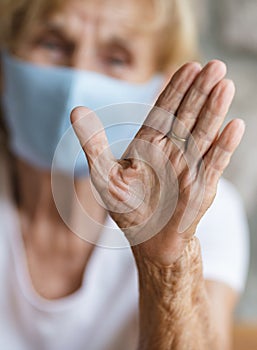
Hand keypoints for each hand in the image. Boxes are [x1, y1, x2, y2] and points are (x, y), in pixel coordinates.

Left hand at [71, 60, 244, 265]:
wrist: (150, 240)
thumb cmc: (127, 208)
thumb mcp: (104, 174)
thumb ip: (93, 142)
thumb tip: (75, 110)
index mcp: (150, 143)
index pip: (165, 110)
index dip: (176, 88)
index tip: (188, 66)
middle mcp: (172, 150)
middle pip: (187, 115)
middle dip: (200, 91)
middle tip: (214, 65)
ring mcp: (189, 166)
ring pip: (203, 133)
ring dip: (214, 110)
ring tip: (224, 85)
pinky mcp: (202, 186)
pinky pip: (214, 163)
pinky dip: (223, 146)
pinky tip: (234, 126)